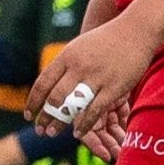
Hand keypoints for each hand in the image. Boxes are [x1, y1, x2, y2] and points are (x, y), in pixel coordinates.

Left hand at [27, 11, 151, 155]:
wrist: (135, 31)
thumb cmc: (105, 40)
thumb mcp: (78, 47)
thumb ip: (64, 65)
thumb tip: (48, 83)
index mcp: (67, 57)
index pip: (43, 83)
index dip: (33, 101)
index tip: (28, 115)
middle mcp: (79, 67)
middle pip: (55, 97)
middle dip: (44, 116)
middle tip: (39, 129)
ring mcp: (96, 77)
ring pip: (72, 105)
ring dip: (60, 122)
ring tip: (52, 134)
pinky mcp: (114, 87)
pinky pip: (95, 110)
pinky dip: (84, 123)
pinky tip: (77, 132)